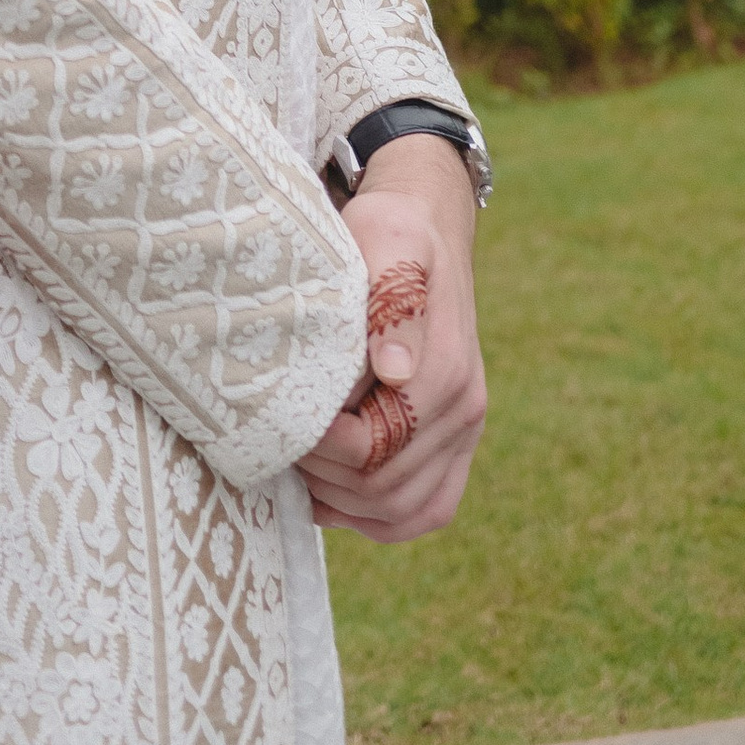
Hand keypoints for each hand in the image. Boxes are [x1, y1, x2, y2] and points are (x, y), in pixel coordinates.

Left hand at [297, 140, 486, 542]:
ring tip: (299, 461)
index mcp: (448, 369)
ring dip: (343, 500)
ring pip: (403, 511)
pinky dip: (373, 516)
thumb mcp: (388, 238)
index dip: (322, 443)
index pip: (378, 442)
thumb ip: (391, 298)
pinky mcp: (454, 447)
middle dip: (323, 473)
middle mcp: (465, 410)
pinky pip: (423, 511)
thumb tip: (395, 371)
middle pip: (386, 486)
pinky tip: (330, 490)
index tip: (282, 414)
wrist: (426, 229)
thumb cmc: (392, 232)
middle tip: (279, 438)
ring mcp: (464, 434)